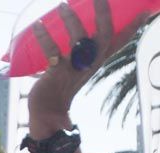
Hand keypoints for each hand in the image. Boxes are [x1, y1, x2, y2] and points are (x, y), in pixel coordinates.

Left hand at [28, 0, 144, 120]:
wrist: (47, 113)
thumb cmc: (60, 89)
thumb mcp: (75, 69)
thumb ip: (77, 54)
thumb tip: (76, 35)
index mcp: (96, 61)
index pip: (118, 43)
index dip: (132, 27)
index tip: (143, 12)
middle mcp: (89, 63)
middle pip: (104, 35)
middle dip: (103, 14)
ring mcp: (74, 67)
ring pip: (79, 40)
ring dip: (71, 20)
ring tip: (63, 5)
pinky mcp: (57, 72)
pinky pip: (52, 51)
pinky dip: (44, 37)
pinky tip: (38, 25)